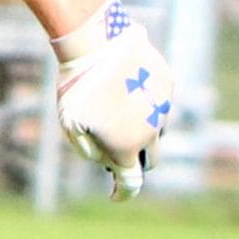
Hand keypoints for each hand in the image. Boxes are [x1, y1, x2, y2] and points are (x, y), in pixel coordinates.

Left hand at [53, 0, 173, 200]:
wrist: (97, 43)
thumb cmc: (77, 86)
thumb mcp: (71, 125)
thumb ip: (89, 150)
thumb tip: (107, 161)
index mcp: (127, 147)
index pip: (131, 182)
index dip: (122, 193)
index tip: (115, 196)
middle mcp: (151, 132)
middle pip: (151, 160)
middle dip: (137, 162)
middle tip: (119, 154)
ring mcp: (163, 108)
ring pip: (157, 130)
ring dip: (142, 131)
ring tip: (118, 114)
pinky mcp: (168, 85)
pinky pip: (160, 103)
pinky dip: (146, 104)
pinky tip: (127, 88)